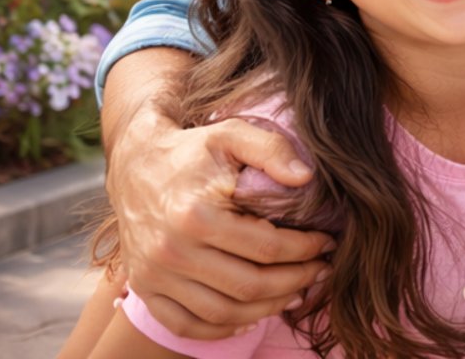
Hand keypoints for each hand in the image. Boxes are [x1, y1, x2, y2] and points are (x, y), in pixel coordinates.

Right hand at [108, 107, 332, 338]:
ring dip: (267, 309)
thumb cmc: (192, 150)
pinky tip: (250, 317)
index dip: (306, 249)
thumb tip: (306, 177)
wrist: (136, 164)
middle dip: (296, 281)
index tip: (329, 243)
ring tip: (297, 293)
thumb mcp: (232, 134)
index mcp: (196, 215)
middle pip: (248, 286)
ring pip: (221, 313)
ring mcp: (154, 275)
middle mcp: (171, 252)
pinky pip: (185, 324)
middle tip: (322, 271)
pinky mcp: (144, 288)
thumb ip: (272, 149)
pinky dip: (220, 329)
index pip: (267, 247)